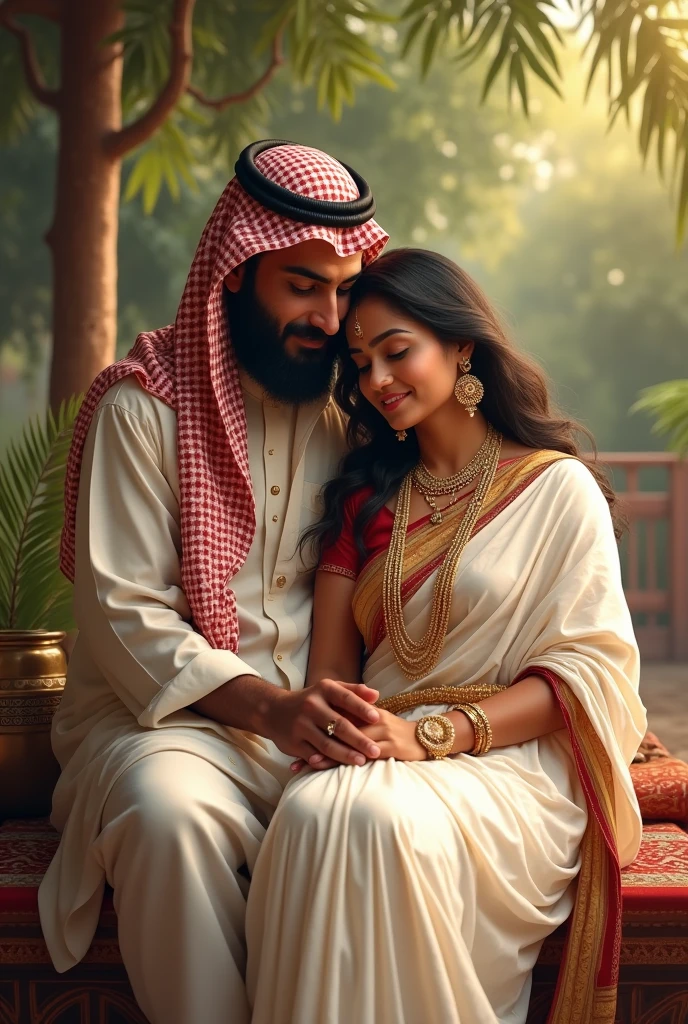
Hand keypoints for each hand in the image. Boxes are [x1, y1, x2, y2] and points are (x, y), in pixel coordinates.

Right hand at [266, 679, 381, 768]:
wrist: (274, 710)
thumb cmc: (312, 700)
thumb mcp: (329, 689)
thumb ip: (353, 691)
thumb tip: (377, 695)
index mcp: (323, 689)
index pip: (345, 698)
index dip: (361, 708)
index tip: (377, 718)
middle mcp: (311, 706)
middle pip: (339, 725)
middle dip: (359, 739)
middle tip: (376, 751)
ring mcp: (301, 725)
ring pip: (327, 744)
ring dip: (345, 754)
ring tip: (362, 762)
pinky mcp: (294, 743)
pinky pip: (313, 755)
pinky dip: (326, 763)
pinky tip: (338, 769)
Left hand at [291, 708, 425, 772]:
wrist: (427, 738)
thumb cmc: (397, 732)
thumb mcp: (376, 720)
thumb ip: (355, 718)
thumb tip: (328, 721)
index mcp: (366, 710)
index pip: (336, 714)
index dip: (315, 724)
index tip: (295, 733)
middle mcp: (372, 718)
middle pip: (338, 727)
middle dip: (316, 739)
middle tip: (295, 748)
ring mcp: (381, 732)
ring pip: (349, 741)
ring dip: (329, 753)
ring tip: (309, 762)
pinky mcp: (391, 746)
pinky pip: (367, 754)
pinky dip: (350, 762)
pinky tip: (339, 768)